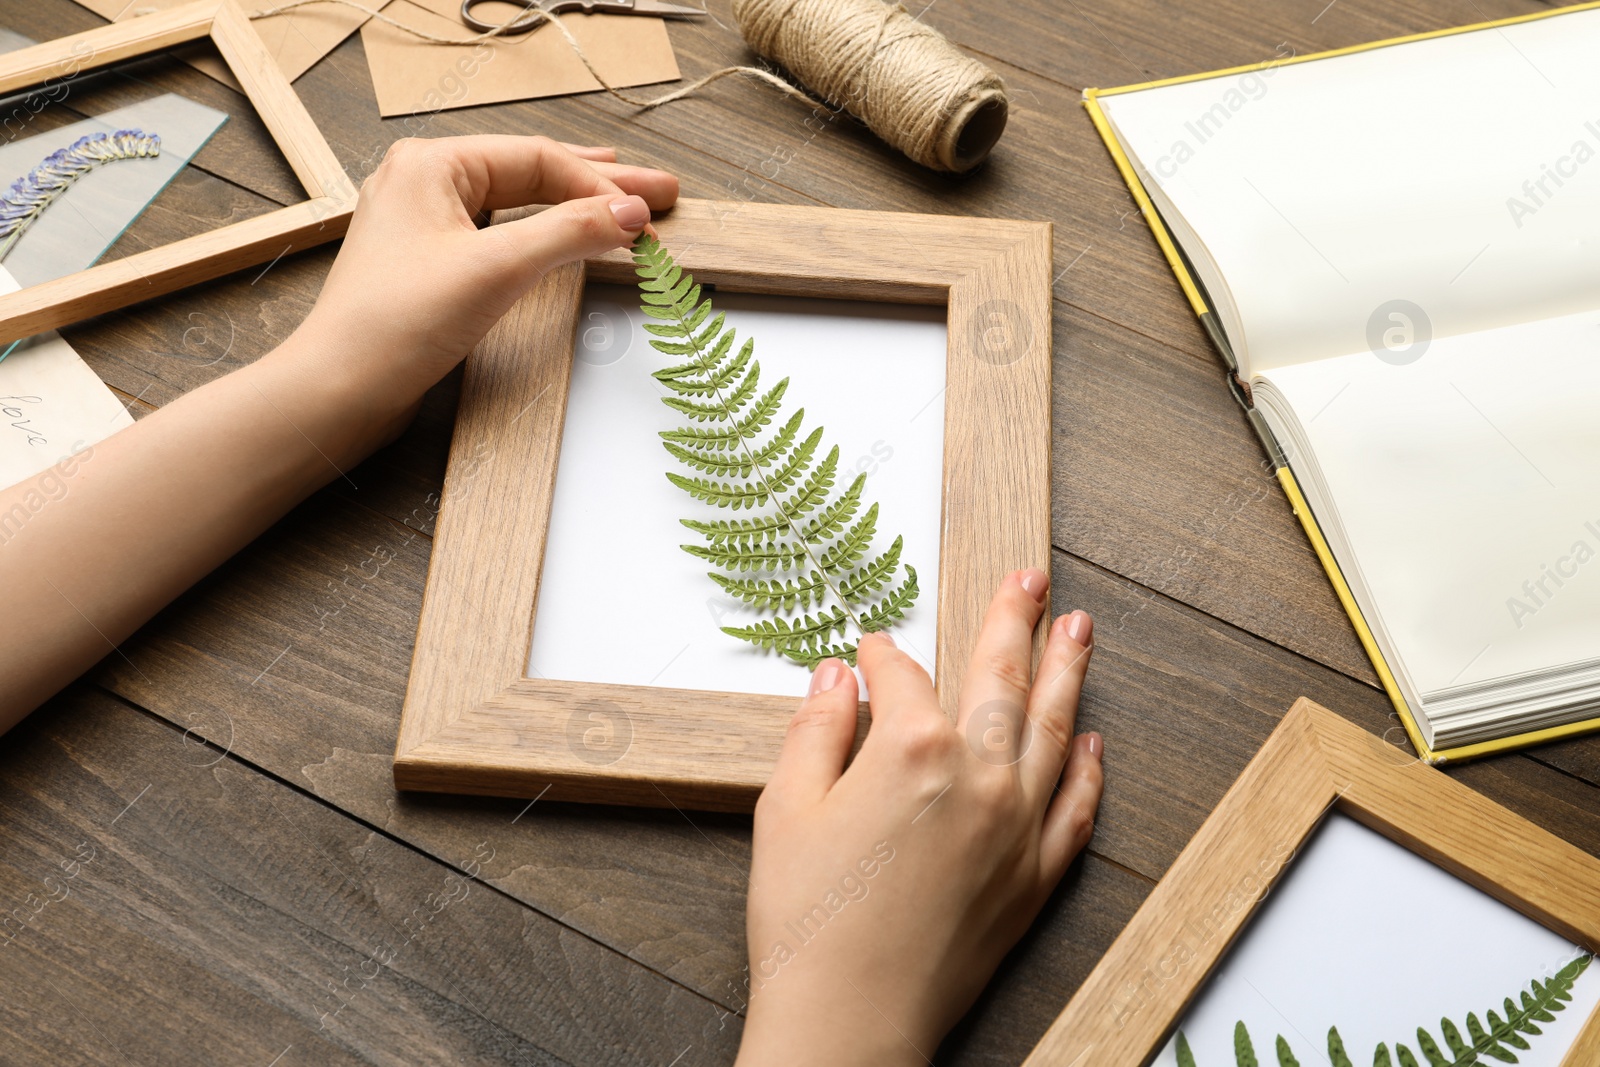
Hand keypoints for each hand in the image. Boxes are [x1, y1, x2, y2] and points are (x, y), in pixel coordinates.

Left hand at [281, 135, 678, 440]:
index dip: (601, 186)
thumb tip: (628, 213)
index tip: (648, 212)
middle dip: (599, 185)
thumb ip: (569, 233)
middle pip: (532, 174)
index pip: (539, 159)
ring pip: (518, 203)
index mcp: (431, 164)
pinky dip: (544, 233)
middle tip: (658, 191)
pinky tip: (568, 234)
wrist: (340, 389)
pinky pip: (500, 232)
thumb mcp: (496, 269)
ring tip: (623, 204)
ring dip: (575, 207)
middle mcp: (423, 182)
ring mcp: (424, 223)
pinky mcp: (429, 263)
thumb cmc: (393, 325)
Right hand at [736, 568, 1103, 1065]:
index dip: (882, 656)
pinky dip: (1089, 771)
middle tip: (1032, 580)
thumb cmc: (808, 920)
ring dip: (1068, 673)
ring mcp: (1016, 827)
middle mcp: (979, 776)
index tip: (870, 651)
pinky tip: (1093, 742)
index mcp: (912, 749)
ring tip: (1079, 630)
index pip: (904, 676)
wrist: (849, 1019)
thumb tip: (838, 678)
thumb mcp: (785, 808)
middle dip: (1015, 621)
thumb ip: (817, 730)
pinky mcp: (1033, 878)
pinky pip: (1076, 809)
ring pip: (1055, 731)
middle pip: (1001, 678)